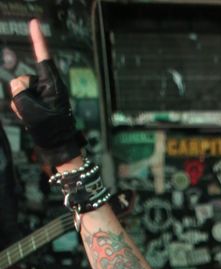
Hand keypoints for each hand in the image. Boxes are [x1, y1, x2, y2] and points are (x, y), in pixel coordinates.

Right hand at [10, 19, 84, 166]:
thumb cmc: (51, 131)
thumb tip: (18, 86)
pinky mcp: (41, 105)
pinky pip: (24, 102)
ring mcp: (44, 97)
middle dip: (22, 94)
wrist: (59, 151)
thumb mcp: (30, 110)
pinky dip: (23, 110)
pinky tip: (31, 121)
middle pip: (25, 80)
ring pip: (22, 92)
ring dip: (22, 105)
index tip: (34, 22)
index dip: (37, 39)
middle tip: (33, 113)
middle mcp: (50, 87)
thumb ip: (19, 92)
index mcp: (53, 84)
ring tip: (34, 119)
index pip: (43, 57)